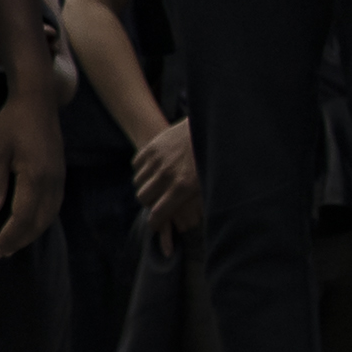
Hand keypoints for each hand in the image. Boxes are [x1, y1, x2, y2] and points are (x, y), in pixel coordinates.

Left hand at [0, 84, 62, 260]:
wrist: (38, 101)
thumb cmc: (12, 123)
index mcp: (35, 177)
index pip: (22, 218)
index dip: (8, 238)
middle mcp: (52, 182)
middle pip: (38, 222)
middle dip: (19, 241)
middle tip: (0, 254)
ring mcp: (59, 178)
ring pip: (49, 216)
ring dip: (31, 233)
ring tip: (12, 245)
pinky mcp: (60, 174)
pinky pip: (54, 206)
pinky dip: (41, 221)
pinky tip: (29, 224)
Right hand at [132, 116, 201, 249]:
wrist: (212, 126)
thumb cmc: (214, 158)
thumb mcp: (209, 185)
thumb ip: (196, 203)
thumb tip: (189, 222)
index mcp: (183, 187)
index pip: (158, 214)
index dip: (154, 223)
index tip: (155, 225)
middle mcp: (166, 174)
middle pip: (143, 198)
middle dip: (150, 202)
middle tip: (159, 200)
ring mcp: (157, 159)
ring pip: (138, 182)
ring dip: (146, 185)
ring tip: (157, 182)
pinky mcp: (152, 146)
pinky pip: (136, 165)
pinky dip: (142, 169)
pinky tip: (153, 168)